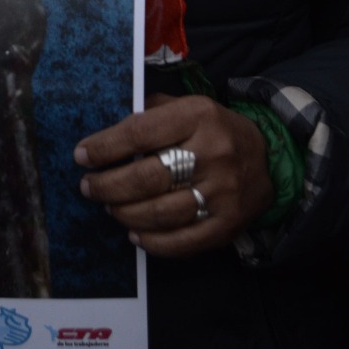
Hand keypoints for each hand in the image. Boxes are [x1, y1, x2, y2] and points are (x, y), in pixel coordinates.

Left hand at [74, 94, 273, 256]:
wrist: (267, 159)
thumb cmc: (212, 130)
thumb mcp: (186, 107)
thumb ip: (150, 114)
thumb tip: (106, 135)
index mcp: (198, 116)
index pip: (141, 133)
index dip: (106, 147)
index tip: (81, 155)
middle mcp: (213, 153)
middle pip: (148, 177)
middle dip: (109, 185)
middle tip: (88, 187)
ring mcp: (222, 192)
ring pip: (162, 212)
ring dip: (126, 213)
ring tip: (109, 206)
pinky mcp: (228, 224)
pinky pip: (183, 241)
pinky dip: (152, 242)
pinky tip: (133, 233)